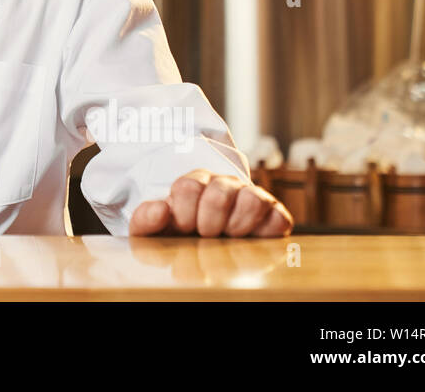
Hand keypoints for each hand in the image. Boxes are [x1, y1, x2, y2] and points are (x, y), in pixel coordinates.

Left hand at [128, 169, 293, 237]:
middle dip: (209, 222)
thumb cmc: (178, 234)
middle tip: (205, 234)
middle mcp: (224, 185)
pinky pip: (279, 217)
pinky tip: (251, 239)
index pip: (189, 186)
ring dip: (236, 226)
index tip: (183, 228)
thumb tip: (160, 210)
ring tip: (227, 237)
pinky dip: (266, 231)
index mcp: (194, 183)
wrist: (205, 241)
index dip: (183, 212)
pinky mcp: (275, 214)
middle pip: (220, 193)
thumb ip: (145, 220)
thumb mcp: (154, 230)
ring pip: (252, 200)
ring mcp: (251, 197)